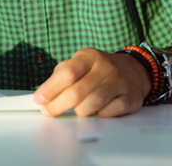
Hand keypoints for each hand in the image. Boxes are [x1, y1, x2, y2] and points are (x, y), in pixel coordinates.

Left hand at [33, 47, 150, 117]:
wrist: (132, 70)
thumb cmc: (99, 69)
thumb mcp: (79, 64)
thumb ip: (60, 76)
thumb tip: (43, 95)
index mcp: (89, 56)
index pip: (67, 73)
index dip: (50, 89)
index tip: (39, 100)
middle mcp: (105, 67)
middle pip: (76, 92)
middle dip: (58, 106)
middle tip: (49, 112)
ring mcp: (119, 82)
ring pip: (91, 105)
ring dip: (79, 112)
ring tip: (76, 109)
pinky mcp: (129, 98)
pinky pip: (107, 114)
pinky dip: (98, 116)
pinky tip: (96, 110)